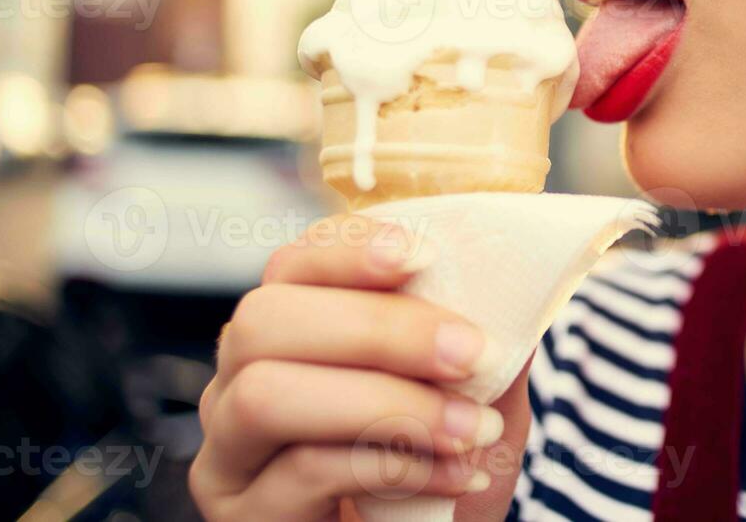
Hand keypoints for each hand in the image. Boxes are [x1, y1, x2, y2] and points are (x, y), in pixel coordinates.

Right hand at [189, 214, 531, 521]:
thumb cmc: (446, 466)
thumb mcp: (478, 397)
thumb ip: (482, 344)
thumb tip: (517, 288)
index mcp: (292, 332)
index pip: (293, 265)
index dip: (349, 250)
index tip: (424, 255)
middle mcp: (239, 382)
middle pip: (265, 320)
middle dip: (378, 328)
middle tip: (469, 353)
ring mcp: (229, 452)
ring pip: (266, 394)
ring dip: (387, 403)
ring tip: (470, 428)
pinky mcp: (241, 515)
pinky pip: (302, 472)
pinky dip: (393, 465)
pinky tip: (454, 475)